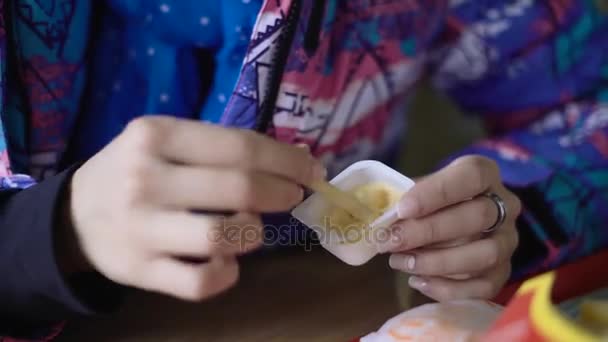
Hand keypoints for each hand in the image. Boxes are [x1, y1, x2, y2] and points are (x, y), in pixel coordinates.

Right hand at [64, 116, 323, 300]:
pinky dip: (226, 275)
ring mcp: (142, 230)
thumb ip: (219, 146)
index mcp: (155, 136)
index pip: (240, 147)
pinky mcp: (141, 272)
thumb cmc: (133, 171)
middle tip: (293, 196)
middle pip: (238, 189)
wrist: (74, 217)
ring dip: (253, 234)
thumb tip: (292, 157)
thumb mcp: (164, 141)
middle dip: (281, 193)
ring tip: (251, 228)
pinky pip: (201, 283)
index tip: (311, 169)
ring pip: (222, 238)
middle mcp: (145, 180)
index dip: (286, 160)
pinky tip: (226, 262)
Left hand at [375, 156, 520, 301]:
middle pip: (477, 217)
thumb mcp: (417, 190)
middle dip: (428, 232)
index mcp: (484, 174)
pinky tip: (418, 281)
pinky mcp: (502, 273)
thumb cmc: (428, 202)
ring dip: (436, 262)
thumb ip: (403, 199)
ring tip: (400, 262)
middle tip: (391, 241)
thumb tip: (383, 217)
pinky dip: (447, 288)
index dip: (436, 192)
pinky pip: (483, 287)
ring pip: (484, 255)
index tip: (402, 208)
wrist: (448, 222)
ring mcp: (507, 241)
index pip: (471, 176)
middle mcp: (505, 206)